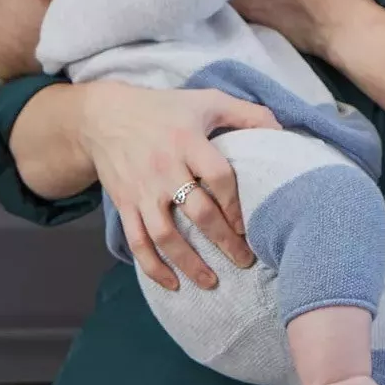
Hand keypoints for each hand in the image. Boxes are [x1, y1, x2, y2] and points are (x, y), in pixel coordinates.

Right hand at [78, 83, 271, 290]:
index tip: (250, 224)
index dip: (237, 204)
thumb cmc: (165, 109)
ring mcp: (142, 190)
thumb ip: (246, 113)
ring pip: (165, 235)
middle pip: (197, 212)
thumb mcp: (207, 100)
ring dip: (189, 263)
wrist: (104, 117)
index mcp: (188, 142)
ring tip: (212, 282)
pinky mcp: (124, 204)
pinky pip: (137, 241)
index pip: (219, 177)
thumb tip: (280, 130)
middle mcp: (164, 169)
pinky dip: (152, 267)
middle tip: (245, 261)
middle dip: (224, 241)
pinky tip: (172, 284)